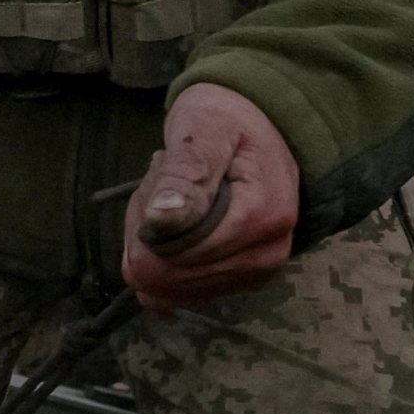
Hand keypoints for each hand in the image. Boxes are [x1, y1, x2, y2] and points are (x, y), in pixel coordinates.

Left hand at [124, 84, 300, 310]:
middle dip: (148, 230)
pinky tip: (177, 223)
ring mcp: (255, 276)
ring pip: (166, 286)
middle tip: (165, 182)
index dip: (148, 219)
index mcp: (263, 218)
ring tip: (175, 197)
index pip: (176, 253)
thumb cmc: (227, 121)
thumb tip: (159, 221)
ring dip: (153, 243)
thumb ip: (184, 172)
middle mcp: (266, 258)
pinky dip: (163, 259)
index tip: (162, 171)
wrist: (259, 126)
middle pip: (168, 274)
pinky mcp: (240, 284)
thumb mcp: (203, 129)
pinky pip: (176, 292)